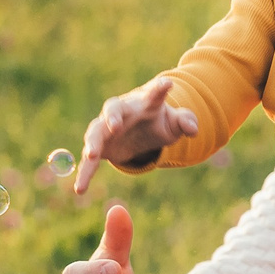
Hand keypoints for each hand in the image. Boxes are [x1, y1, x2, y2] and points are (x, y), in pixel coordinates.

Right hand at [74, 75, 197, 193]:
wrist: (139, 130)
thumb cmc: (158, 122)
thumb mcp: (175, 123)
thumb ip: (185, 122)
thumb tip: (193, 129)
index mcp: (145, 103)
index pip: (153, 94)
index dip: (159, 89)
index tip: (167, 84)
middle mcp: (121, 112)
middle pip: (113, 109)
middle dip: (112, 117)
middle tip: (114, 127)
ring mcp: (106, 128)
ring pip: (95, 132)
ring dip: (92, 143)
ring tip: (91, 155)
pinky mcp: (99, 146)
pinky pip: (89, 159)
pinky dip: (85, 173)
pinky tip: (80, 189)